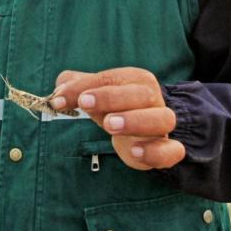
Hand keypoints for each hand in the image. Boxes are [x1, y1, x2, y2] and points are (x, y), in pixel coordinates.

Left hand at [50, 67, 183, 170]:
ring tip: (109, 126)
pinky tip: (135, 152)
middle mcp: (152, 98)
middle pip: (141, 93)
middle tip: (86, 104)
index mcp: (134, 79)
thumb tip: (59, 89)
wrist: (139, 132)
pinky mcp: (166, 149)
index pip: (110, 78)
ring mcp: (162, 124)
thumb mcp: (92, 93)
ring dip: (135, 121)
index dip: (83, 87)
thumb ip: (74, 87)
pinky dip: (156, 151)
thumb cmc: (113, 107)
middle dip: (112, 98)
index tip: (59, 100)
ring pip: (162, 118)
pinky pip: (172, 150)